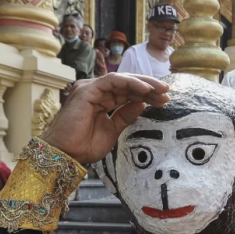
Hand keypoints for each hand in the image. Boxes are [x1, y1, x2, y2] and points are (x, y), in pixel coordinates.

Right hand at [41, 73, 169, 164]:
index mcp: (102, 100)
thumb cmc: (84, 145)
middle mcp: (97, 91)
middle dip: (150, 88)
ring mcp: (91, 88)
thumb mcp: (113, 129)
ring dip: (144, 84)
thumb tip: (142, 104)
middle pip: (128, 84)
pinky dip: (131, 83)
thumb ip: (126, 115)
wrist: (67, 154)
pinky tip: (146, 90)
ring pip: (123, 80)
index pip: (129, 92)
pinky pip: (113, 81)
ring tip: (161, 90)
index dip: (148, 95)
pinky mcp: (88, 89)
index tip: (164, 100)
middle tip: (167, 93)